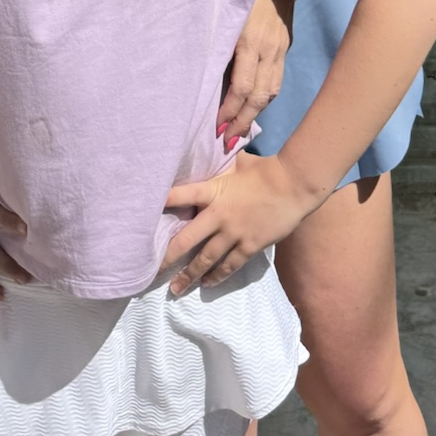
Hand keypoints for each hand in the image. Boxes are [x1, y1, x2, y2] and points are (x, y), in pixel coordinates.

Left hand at [160, 152, 314, 294]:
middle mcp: (219, 215)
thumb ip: (222, 164)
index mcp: (214, 191)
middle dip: (167, 258)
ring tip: (176, 288)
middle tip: (151, 271)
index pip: (181, 196)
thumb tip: (214, 147)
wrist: (294, 185)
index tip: (141, 215)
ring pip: (206, 259)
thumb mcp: (238, 163)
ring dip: (190, 275)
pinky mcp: (250, 246)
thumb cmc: (266, 169)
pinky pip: (229, 266)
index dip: (162, 203)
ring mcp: (234, 234)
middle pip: (186, 240)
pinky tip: (206, 283)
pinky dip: (217, 276)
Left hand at [218, 0, 294, 141]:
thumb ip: (217, 43)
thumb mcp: (222, 12)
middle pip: (259, 96)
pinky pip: (277, 79)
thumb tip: (204, 78)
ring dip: (255, 114)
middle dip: (242, 121)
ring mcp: (281, 48)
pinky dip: (266, 98)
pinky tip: (254, 107)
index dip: (229, 110)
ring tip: (239, 130)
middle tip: (227, 140)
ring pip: (271, 91)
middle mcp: (269, 48)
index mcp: (250, 40)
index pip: (242, 87)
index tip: (216, 127)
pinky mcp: (286, 46)